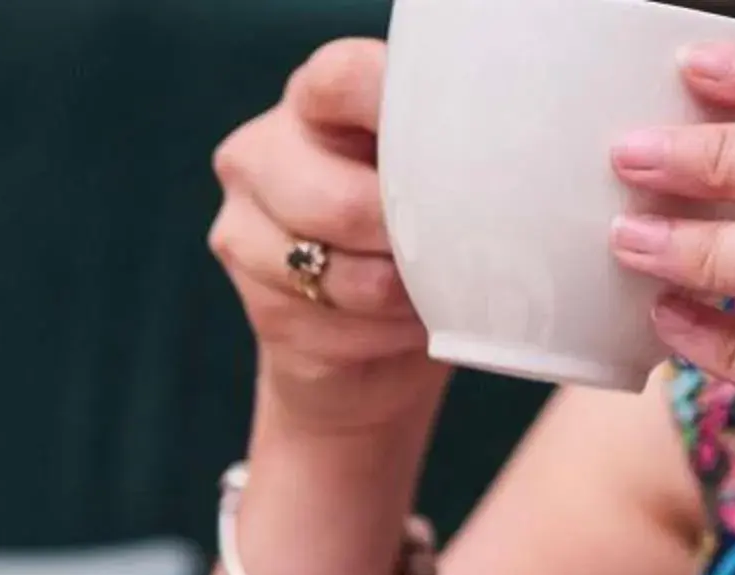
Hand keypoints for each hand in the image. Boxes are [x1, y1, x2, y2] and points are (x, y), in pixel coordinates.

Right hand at [210, 40, 444, 438]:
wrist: (370, 334)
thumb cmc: (419, 231)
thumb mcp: (433, 170)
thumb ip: (441, 150)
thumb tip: (490, 178)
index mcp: (313, 102)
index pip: (341, 81)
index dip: (395, 112)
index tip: (447, 146)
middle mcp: (263, 155)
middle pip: (337, 200)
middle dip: (405, 237)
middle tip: (452, 246)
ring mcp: (245, 233)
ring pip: (334, 272)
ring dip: (400, 294)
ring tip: (435, 290)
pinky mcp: (258, 310)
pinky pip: (332, 326)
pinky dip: (385, 335)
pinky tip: (406, 325)